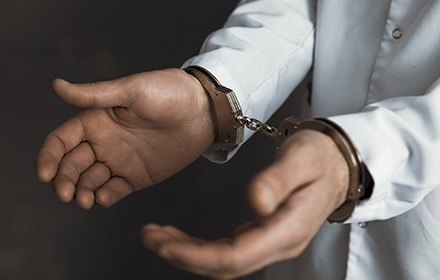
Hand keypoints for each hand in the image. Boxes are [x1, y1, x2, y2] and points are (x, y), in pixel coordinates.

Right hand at [36, 68, 214, 208]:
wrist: (204, 110)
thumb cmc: (168, 92)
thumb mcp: (131, 90)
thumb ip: (94, 95)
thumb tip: (56, 85)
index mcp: (96, 120)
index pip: (61, 141)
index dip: (49, 157)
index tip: (45, 174)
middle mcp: (104, 142)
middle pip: (72, 165)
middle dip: (64, 180)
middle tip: (65, 194)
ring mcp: (120, 161)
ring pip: (90, 181)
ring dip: (82, 192)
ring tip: (85, 199)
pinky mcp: (137, 176)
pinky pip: (115, 190)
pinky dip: (105, 196)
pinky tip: (102, 198)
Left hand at [141, 130, 348, 279]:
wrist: (338, 162)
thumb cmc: (321, 157)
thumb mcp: (302, 159)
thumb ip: (278, 180)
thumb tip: (255, 203)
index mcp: (288, 229)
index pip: (236, 256)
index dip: (196, 255)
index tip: (163, 243)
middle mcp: (280, 243)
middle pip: (225, 265)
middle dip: (183, 256)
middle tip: (149, 237)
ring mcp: (273, 241)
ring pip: (225, 261)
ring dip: (189, 253)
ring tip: (157, 236)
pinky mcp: (266, 235)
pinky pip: (230, 250)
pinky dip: (202, 248)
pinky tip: (183, 238)